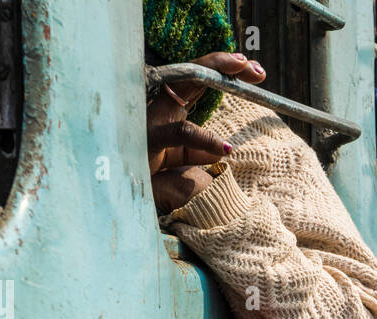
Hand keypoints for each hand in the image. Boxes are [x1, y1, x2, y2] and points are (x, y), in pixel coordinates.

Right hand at [147, 52, 265, 212]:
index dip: (223, 71)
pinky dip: (205, 139)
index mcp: (169, 110)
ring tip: (246, 71)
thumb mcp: (180, 163)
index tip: (255, 72)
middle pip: (194, 73)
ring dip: (216, 72)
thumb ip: (198, 153)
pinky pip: (180, 134)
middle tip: (255, 68)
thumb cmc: (148, 177)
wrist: (120, 197)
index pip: (199, 81)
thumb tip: (222, 152)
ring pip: (185, 82)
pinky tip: (225, 148)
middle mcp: (160, 107)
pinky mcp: (148, 139)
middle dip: (224, 63)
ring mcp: (153, 118)